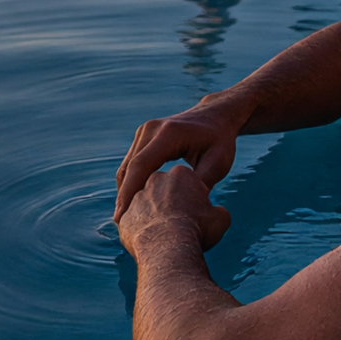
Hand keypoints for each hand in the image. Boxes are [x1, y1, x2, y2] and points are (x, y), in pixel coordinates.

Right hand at [114, 91, 245, 218]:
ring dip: (124, 191)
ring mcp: (144, 131)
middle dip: (123, 196)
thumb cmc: (219, 141)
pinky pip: (131, 163)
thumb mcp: (218, 162)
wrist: (215, 116)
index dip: (129, 192)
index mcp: (169, 133)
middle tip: (121, 223)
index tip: (122, 216)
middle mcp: (151, 128)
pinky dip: (130, 183)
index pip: (141, 165)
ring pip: (127, 166)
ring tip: (125, 218)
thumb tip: (185, 208)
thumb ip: (200, 183)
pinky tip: (133, 203)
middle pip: (129, 167)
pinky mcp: (143, 137)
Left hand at [115, 160, 232, 259]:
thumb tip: (217, 214)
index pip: (186, 182)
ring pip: (148, 206)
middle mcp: (156, 179)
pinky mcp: (125, 216)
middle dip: (170, 204)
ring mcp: (137, 197)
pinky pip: (134, 223)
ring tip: (166, 237)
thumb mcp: (220, 219)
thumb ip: (218, 212)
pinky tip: (153, 244)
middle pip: (164, 190)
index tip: (196, 214)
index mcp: (181, 174)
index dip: (193, 199)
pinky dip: (142, 231)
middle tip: (180, 224)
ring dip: (155, 217)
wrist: (168, 248)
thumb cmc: (196, 231)